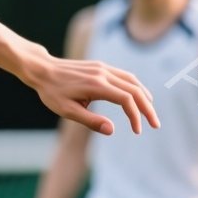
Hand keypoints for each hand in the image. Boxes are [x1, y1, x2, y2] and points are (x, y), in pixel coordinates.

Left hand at [25, 54, 158, 134]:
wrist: (41, 69)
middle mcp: (103, 74)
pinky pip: (124, 75)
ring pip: (132, 81)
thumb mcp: (66, 110)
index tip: (137, 130)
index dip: (136, 116)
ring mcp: (103, 68)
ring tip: (150, 112)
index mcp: (96, 85)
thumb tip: (112, 130)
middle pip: (135, 90)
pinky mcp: (101, 66)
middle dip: (147, 108)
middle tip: (155, 124)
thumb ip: (90, 120)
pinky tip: (138, 96)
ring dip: (144, 96)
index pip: (126, 99)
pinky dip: (135, 86)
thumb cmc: (51, 92)